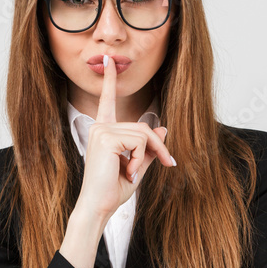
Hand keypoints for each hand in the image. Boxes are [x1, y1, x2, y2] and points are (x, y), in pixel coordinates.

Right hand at [78, 54, 176, 220]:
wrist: (98, 207)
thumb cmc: (112, 190)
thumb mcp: (136, 167)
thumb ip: (148, 148)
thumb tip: (162, 126)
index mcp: (103, 130)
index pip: (108, 101)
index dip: (109, 80)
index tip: (109, 61)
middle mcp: (99, 126)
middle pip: (142, 126)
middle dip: (159, 145)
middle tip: (167, 163)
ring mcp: (101, 130)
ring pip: (144, 133)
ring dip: (152, 154)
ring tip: (136, 173)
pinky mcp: (106, 137)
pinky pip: (139, 141)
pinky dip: (141, 158)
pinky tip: (129, 172)